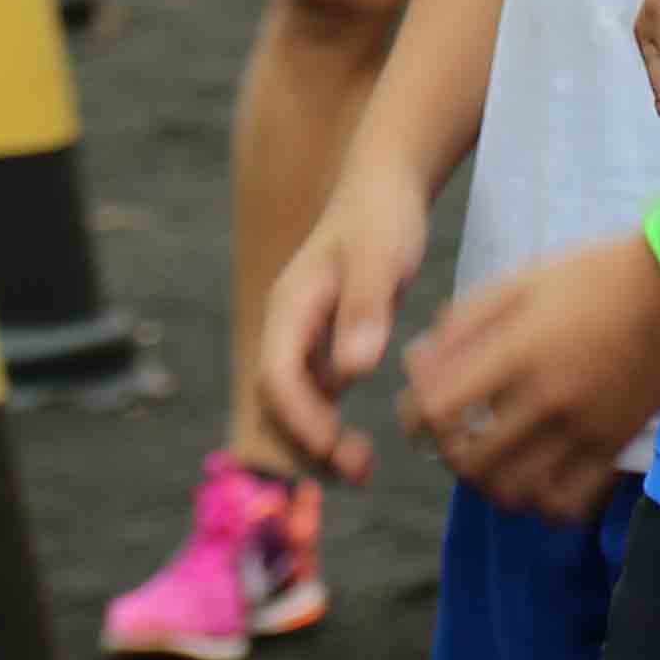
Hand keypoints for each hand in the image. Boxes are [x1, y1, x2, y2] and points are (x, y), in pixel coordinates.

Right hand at [256, 162, 430, 480]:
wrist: (384, 188)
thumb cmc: (381, 217)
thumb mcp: (380, 256)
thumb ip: (366, 309)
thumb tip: (354, 369)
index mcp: (290, 307)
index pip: (276, 374)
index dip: (299, 416)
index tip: (334, 443)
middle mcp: (288, 329)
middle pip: (276, 401)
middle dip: (305, 442)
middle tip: (356, 470)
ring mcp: (304, 341)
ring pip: (294, 408)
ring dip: (317, 444)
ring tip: (361, 470)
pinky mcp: (326, 348)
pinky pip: (316, 401)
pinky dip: (330, 430)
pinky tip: (363, 450)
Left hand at [399, 238, 659, 521]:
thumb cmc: (588, 280)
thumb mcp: (517, 284)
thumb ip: (462, 325)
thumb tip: (418, 367)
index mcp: (518, 350)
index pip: (439, 408)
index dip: (414, 417)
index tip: (419, 413)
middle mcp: (549, 396)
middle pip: (470, 460)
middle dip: (448, 455)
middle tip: (455, 439)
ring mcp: (584, 428)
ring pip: (514, 492)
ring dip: (488, 485)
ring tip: (491, 462)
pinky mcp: (612, 446)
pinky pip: (566, 504)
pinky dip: (540, 504)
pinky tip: (536, 479)